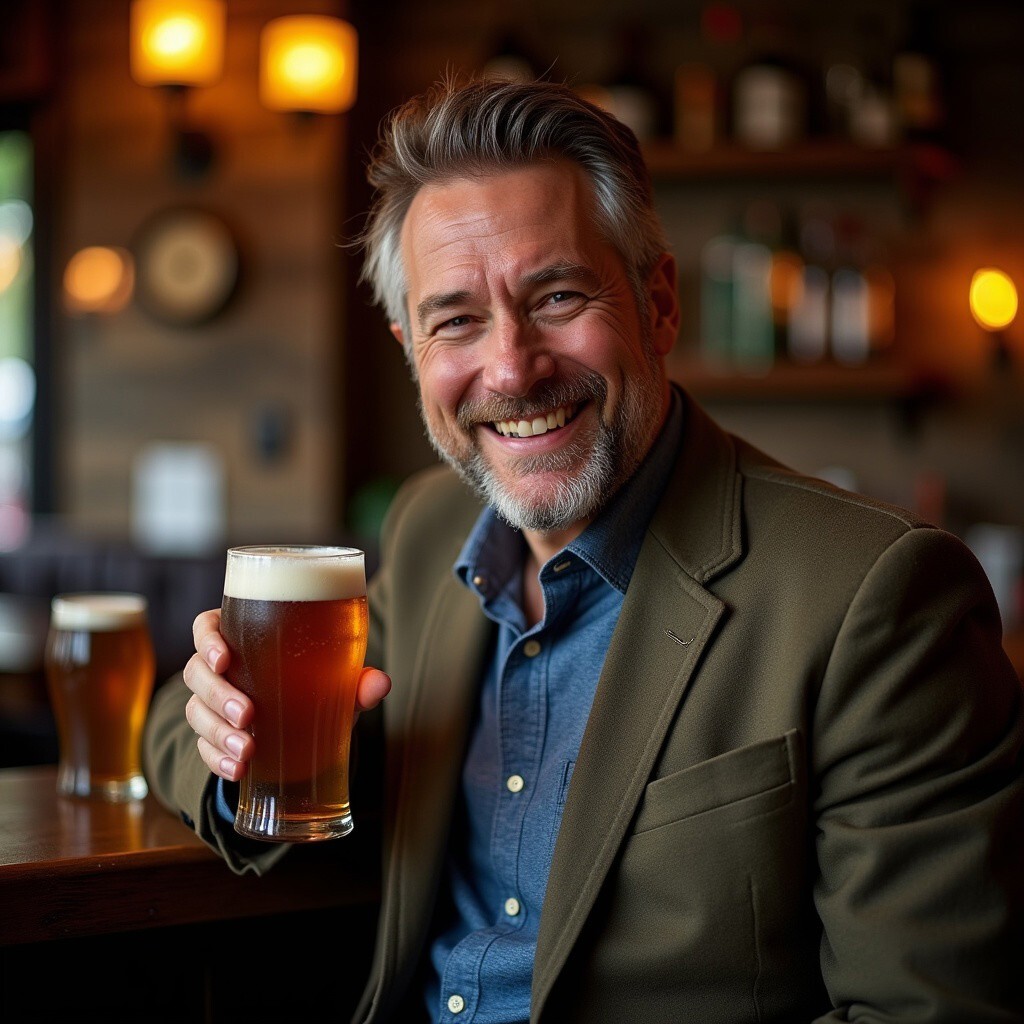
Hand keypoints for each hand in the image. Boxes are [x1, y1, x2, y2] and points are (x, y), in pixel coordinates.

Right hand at [183, 608, 391, 781]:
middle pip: (197, 671)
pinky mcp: (212, 737)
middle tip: (247, 714)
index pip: (207, 627)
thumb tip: (380, 684)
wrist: (308, 733)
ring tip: (247, 750)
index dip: (207, 640)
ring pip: (196, 711)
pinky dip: (216, 760)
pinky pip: (202, 747)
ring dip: (217, 733)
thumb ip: (356, 681)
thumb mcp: (336, 682)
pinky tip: (237, 770)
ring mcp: (211, 704)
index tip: (224, 658)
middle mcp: (220, 668)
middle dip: (218, 695)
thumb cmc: (316, 687)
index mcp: (243, 637)